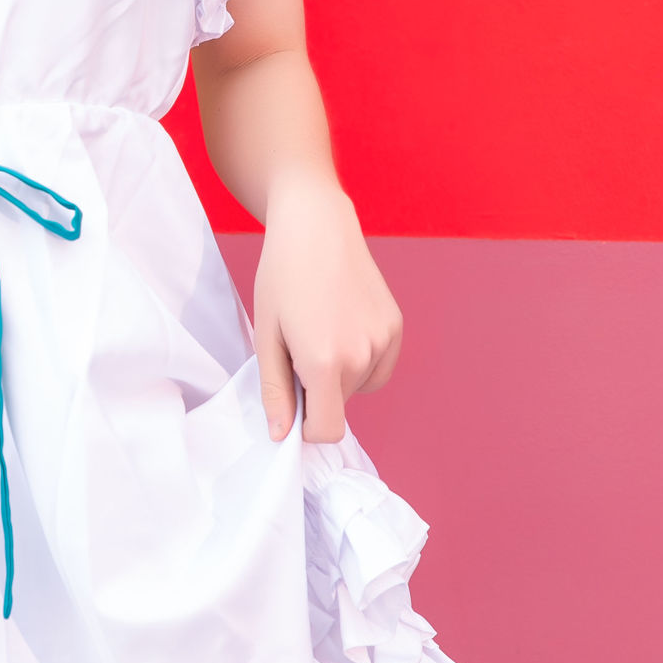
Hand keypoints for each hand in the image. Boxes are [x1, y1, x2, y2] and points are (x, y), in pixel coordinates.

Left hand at [253, 176, 401, 443]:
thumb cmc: (282, 277)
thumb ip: (276, 391)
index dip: (306, 425)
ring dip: (339, 374)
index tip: (293, 401)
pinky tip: (342, 324)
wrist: (317, 227)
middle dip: (317, 389)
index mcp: (325, 362)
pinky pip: (377, 367)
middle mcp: (362, 356)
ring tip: (321, 328)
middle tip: (298, 346)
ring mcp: (384, 341)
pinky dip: (360, 359)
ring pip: (358, 386)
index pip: (327, 430)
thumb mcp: (266, 336)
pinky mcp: (396, 328)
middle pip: (338, 405)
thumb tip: (282, 435)